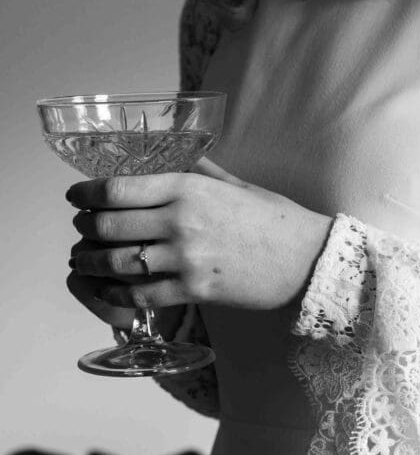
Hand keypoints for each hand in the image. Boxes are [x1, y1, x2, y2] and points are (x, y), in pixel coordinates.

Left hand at [66, 159, 333, 314]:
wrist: (308, 260)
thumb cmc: (276, 219)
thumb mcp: (237, 185)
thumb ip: (201, 172)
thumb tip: (176, 158)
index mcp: (189, 188)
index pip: (118, 188)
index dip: (86, 193)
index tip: (76, 197)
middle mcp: (181, 221)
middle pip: (109, 225)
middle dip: (85, 228)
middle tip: (80, 229)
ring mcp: (186, 258)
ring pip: (117, 262)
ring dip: (90, 262)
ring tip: (81, 260)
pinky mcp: (194, 290)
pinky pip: (141, 295)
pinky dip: (116, 293)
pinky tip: (107, 289)